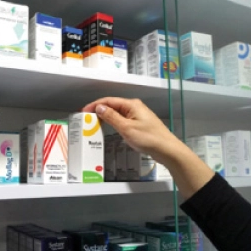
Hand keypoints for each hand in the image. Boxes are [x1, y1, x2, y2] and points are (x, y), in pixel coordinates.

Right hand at [83, 97, 214, 198]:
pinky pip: (123, 120)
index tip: (83, 111)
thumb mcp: (126, 128)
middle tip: (87, 118)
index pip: (108, 101)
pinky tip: (109, 128)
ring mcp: (138, 115)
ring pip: (118, 113)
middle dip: (99, 110)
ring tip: (94, 123)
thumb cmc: (148, 138)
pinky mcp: (140, 124)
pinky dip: (114, 122)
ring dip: (106, 117)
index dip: (95, 105)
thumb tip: (99, 107)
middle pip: (113, 105)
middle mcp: (134, 107)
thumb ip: (111, 117)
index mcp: (131, 105)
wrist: (167, 149)